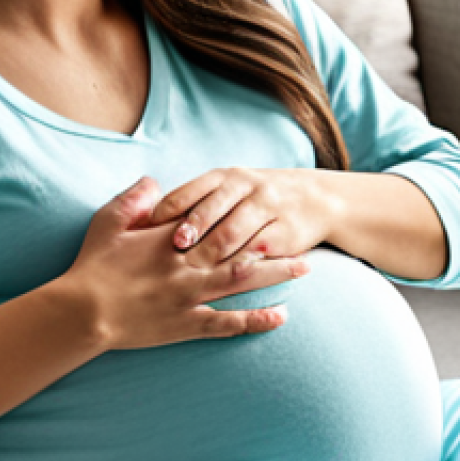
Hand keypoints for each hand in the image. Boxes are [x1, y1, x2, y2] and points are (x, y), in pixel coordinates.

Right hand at [65, 176, 310, 351]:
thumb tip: (154, 181)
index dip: (244, 216)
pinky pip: (227, 323)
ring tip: (304, 269)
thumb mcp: (108, 222)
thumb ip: (134, 199)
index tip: (268, 208)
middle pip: (240, 249)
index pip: (216, 222)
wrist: (82, 311)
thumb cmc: (93, 265)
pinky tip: (279, 318)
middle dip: (273, 242)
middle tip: (303, 235)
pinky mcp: (186, 325)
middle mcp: (187, 265)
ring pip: (242, 282)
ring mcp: (190, 297)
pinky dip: (255, 320)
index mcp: (170, 238)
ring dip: (275, 275)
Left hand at [146, 167, 335, 279]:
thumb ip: (190, 198)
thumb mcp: (224, 187)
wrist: (314, 198)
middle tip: (172, 254)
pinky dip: (241, 266)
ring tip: (193, 274)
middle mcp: (245, 188)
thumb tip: (145, 209)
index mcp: (223, 178)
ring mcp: (266, 209)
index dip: (167, 211)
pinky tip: (228, 282)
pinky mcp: (285, 233)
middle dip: (191, 234)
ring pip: (233, 235)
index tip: (147, 229)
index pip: (188, 192)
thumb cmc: (252, 196)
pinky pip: (259, 253)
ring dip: (211, 256)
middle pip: (211, 214)